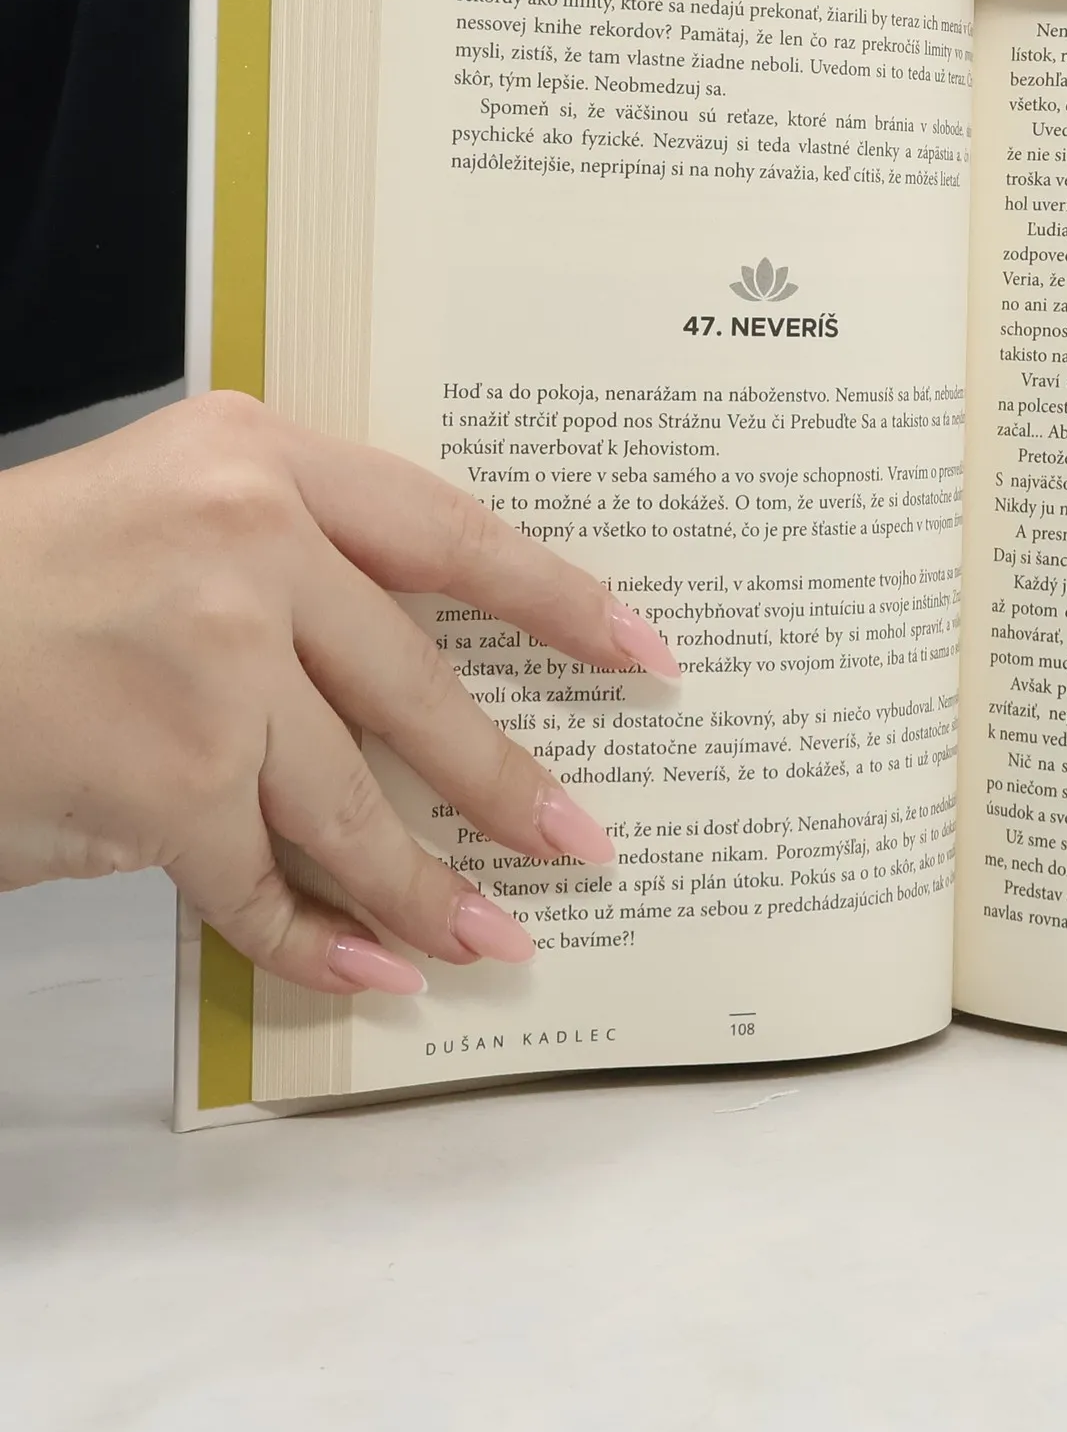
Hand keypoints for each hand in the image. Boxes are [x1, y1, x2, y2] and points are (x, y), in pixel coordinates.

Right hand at [0, 393, 677, 993]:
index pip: (452, 535)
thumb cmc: (22, 571)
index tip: (639, 654)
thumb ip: (297, 552)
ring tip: (496, 936)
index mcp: (264, 460)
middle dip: (509, 786)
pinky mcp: (165, 780)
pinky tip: (375, 971)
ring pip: (358, 804)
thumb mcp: (169, 499)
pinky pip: (263, 881)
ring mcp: (213, 668)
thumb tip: (422, 669)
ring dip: (430, 889)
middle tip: (581, 844)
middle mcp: (251, 548)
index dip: (558, 602)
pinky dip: (318, 939)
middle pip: (421, 691)